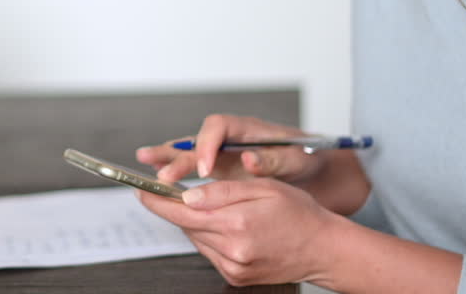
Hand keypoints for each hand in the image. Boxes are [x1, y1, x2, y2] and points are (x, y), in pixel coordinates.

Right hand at [136, 114, 324, 184]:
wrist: (313, 173)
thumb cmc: (307, 161)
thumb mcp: (296, 160)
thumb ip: (273, 161)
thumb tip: (249, 159)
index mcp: (247, 128)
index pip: (219, 127)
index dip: (208, 146)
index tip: (205, 170)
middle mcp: (229, 138)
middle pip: (197, 140)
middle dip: (179, 156)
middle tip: (166, 177)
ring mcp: (222, 153)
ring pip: (189, 151)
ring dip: (168, 156)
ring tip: (144, 158)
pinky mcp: (218, 169)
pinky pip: (192, 166)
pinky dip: (175, 169)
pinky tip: (156, 174)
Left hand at [137, 177, 339, 286]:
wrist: (323, 249)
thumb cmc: (299, 213)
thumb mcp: (263, 187)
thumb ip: (222, 191)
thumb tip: (187, 196)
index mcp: (237, 223)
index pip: (182, 212)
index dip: (158, 201)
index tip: (141, 191)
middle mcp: (232, 250)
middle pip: (187, 226)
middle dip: (179, 208)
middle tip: (179, 191)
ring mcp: (233, 268)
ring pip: (197, 238)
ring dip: (198, 222)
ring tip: (222, 210)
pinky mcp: (235, 277)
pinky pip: (210, 252)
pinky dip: (211, 237)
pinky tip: (230, 227)